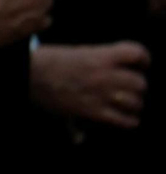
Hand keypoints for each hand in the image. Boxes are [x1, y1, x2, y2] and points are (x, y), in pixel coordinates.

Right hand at [30, 42, 150, 128]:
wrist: (29, 75)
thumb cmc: (49, 62)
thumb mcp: (78, 52)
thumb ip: (102, 58)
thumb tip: (122, 65)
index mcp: (100, 56)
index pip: (136, 53)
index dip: (144, 59)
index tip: (141, 64)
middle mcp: (103, 75)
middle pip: (140, 82)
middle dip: (138, 85)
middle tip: (132, 87)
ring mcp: (100, 95)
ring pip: (136, 102)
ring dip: (134, 104)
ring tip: (128, 103)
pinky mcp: (93, 112)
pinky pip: (125, 120)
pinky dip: (129, 120)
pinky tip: (126, 117)